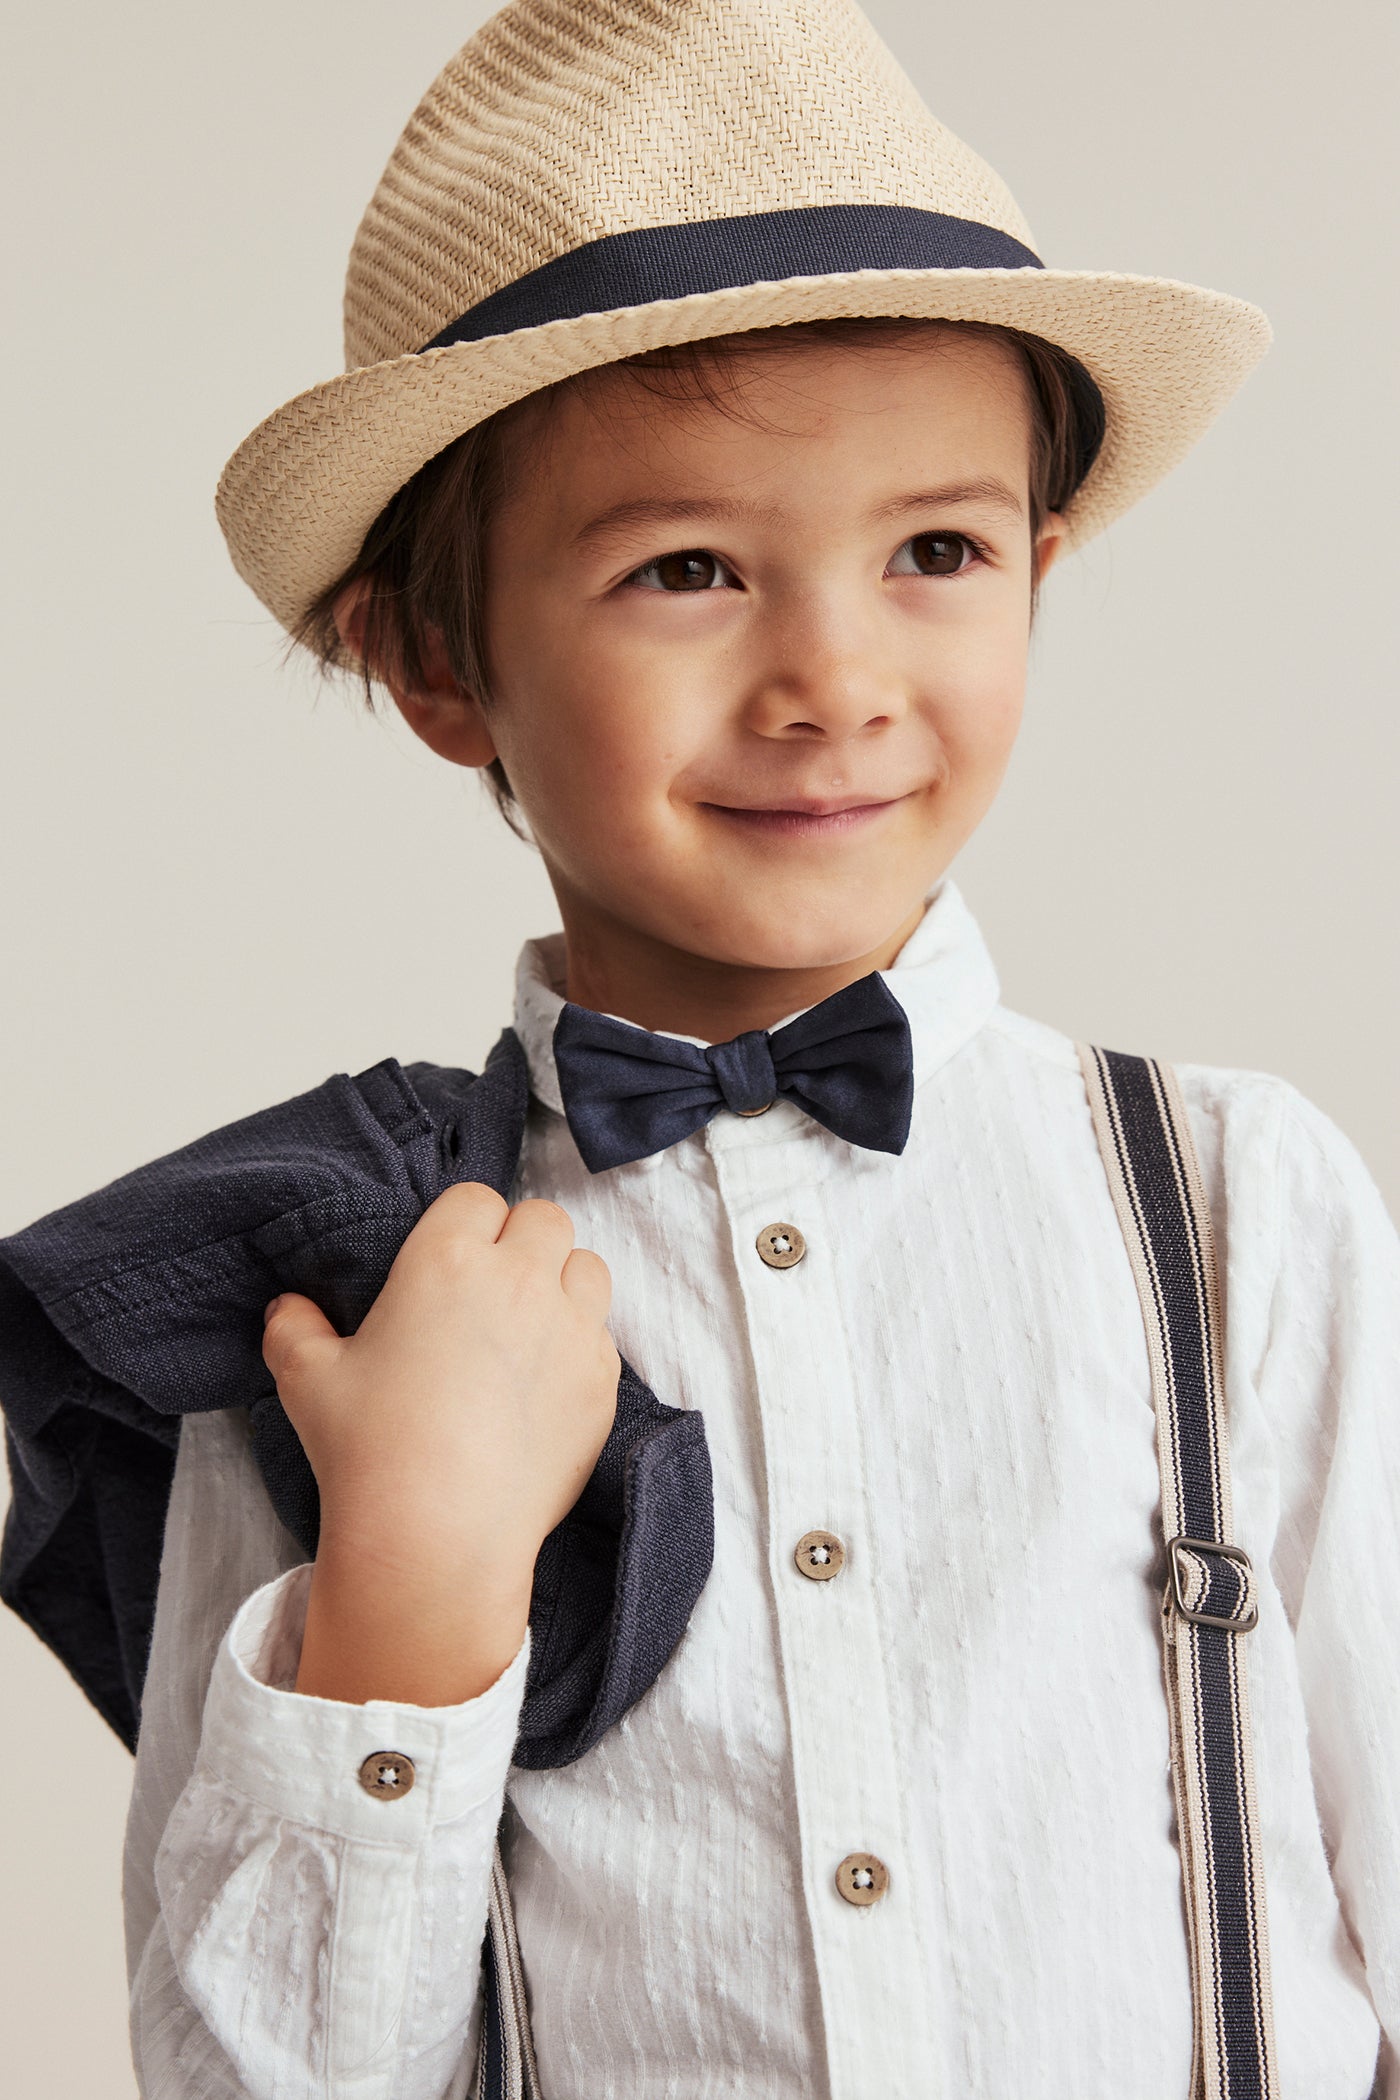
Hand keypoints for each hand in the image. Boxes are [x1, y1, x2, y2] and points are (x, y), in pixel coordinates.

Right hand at [260, 1183, 618, 1702]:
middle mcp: (518, 1279)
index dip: (464, 1226)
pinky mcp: (601, 1381)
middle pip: (544, 1220)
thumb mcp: (307, 1379)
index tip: (450, 1261)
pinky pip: (603, 1335)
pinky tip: (543, 1384)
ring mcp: (570, 1329)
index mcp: (446, 1259)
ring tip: (527, 1327)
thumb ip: (293, 1327)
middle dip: (521, 1243)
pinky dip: (579, 1346)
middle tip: (491, 1290)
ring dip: (562, 1283)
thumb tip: (289, 1306)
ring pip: (587, 1268)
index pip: (477, 1199)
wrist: (437, 1537)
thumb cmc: (368, 1451)